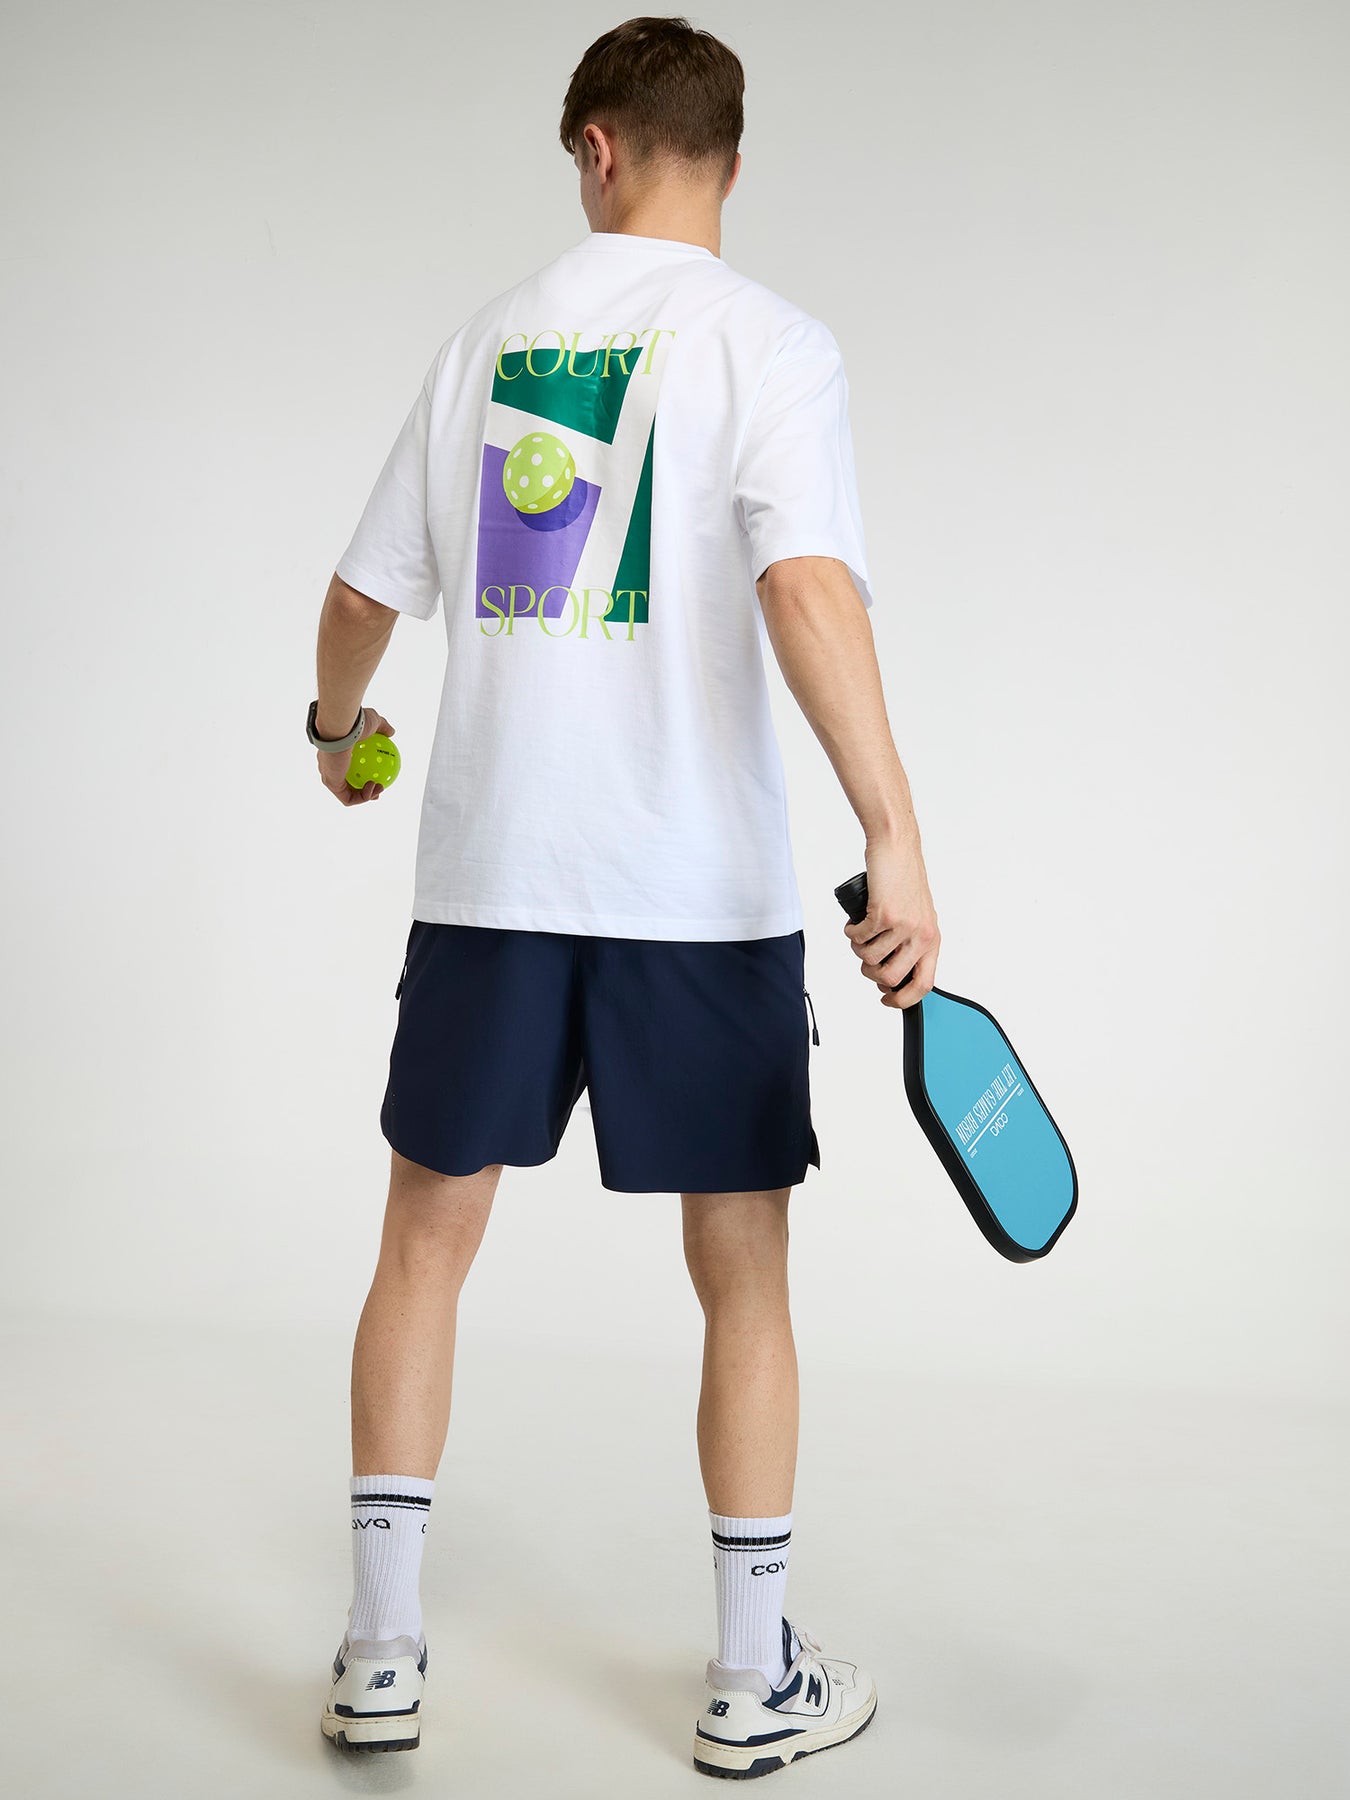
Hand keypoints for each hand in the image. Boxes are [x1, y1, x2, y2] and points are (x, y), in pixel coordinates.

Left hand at [315, 708, 394, 806]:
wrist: (340, 726)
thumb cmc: (353, 722)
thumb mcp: (373, 721)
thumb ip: (382, 728)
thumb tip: (391, 733)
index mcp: (336, 752)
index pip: (349, 767)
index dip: (363, 774)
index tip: (378, 775)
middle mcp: (330, 765)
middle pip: (348, 784)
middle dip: (365, 791)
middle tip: (380, 786)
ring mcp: (329, 775)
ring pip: (348, 794)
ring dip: (367, 795)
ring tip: (379, 787)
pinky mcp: (330, 783)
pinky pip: (348, 798)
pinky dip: (363, 797)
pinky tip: (373, 787)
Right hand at [842, 836, 940, 1009]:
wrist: (896, 848)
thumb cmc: (903, 879)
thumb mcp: (917, 916)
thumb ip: (909, 943)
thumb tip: (890, 974)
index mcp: (932, 939)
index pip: (924, 984)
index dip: (903, 1000)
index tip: (887, 1000)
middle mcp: (921, 935)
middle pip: (889, 978)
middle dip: (870, 973)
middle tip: (866, 956)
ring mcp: (903, 925)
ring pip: (869, 959)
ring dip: (858, 949)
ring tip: (861, 932)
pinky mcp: (884, 913)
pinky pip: (858, 938)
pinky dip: (851, 932)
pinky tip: (855, 922)